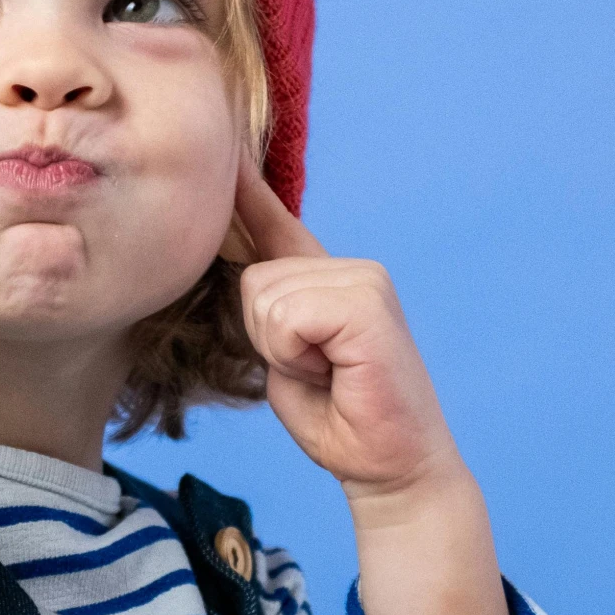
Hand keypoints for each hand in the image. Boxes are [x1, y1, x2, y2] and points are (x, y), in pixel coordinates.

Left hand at [231, 161, 463, 499]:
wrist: (391, 470)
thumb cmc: (339, 422)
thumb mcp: (284, 358)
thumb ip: (266, 311)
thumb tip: (242, 269)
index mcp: (326, 280)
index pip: (274, 221)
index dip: (244, 187)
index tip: (222, 145)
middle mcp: (349, 268)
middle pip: (252, 276)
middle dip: (264, 337)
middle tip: (315, 372)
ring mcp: (365, 279)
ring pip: (265, 296)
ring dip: (282, 351)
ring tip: (327, 374)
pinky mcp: (368, 303)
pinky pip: (287, 315)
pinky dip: (295, 355)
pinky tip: (335, 372)